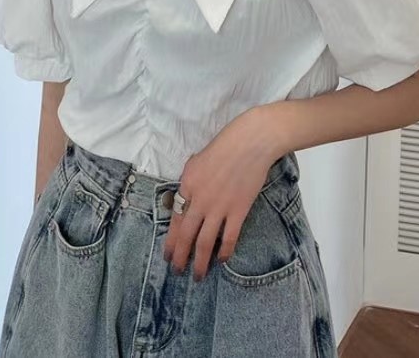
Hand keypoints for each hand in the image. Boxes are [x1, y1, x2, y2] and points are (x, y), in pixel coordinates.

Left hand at [162, 106, 285, 281]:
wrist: (250, 143)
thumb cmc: (224, 147)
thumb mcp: (196, 162)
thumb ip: (189, 182)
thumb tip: (186, 199)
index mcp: (187, 186)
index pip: (176, 220)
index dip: (171, 241)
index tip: (168, 255)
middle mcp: (200, 200)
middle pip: (187, 235)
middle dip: (180, 256)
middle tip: (177, 271)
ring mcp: (219, 207)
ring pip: (205, 241)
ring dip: (200, 261)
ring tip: (198, 275)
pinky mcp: (238, 210)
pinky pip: (229, 237)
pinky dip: (225, 250)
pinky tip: (221, 259)